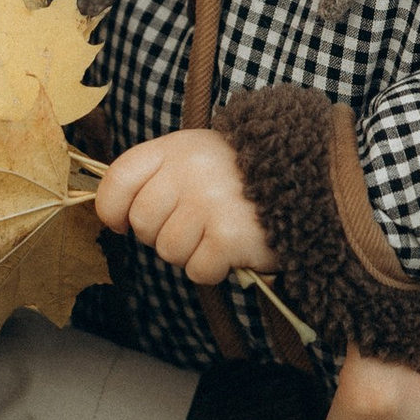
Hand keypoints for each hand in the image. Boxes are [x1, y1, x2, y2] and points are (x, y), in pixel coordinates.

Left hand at [90, 128, 275, 285]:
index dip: (112, 208)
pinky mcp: (229, 237)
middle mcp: (188, 171)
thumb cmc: (239, 176)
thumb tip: (116, 218)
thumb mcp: (195, 157)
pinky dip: (213, 269)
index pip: (118, 179)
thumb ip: (156, 177)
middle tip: (192, 225)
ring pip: (168, 252)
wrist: (307, 180)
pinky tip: (231, 249)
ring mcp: (209, 204)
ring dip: (190, 253)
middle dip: (161, 234)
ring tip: (216, 232)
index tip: (123, 222)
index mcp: (175, 148)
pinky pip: (197, 271)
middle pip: (142, 223)